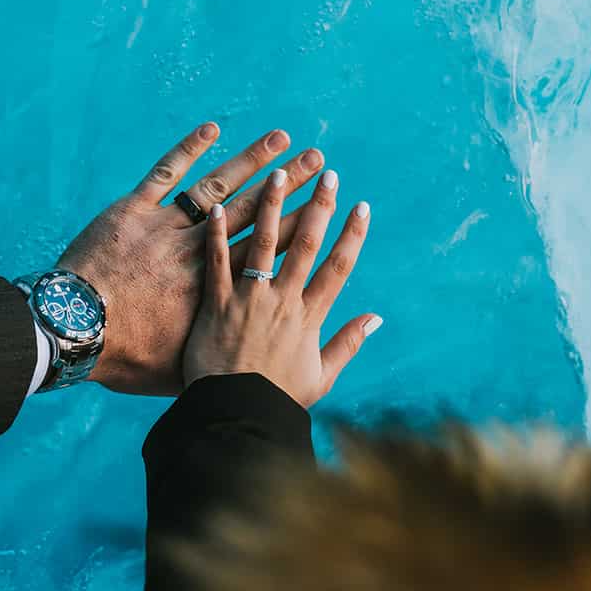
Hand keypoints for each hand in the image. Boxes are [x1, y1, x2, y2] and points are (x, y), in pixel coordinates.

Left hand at [56, 122, 326, 396]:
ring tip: (282, 139)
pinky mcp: (133, 212)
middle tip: (318, 161)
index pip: (270, 252)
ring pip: (217, 188)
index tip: (327, 205)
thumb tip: (252, 372)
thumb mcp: (180, 374)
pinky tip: (212, 128)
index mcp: (215, 290)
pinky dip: (188, 150)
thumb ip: (218, 363)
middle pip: (254, 214)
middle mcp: (198, 253)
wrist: (72, 332)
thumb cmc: (124, 359)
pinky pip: (165, 174)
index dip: (302, 226)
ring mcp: (166, 228)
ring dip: (251, 161)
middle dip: (290, 185)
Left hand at [182, 166, 381, 408]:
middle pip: (305, 245)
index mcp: (309, 318)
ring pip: (262, 243)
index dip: (352, 235)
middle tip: (327, 173)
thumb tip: (376, 317)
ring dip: (271, 205)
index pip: (338, 268)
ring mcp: (247, 301)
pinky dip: (216, 234)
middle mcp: (282, 302)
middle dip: (318, 206)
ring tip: (277, 173)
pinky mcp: (214, 305)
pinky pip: (215, 262)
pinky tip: (216, 206)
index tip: (362, 206)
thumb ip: (348, 344)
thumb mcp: (321, 377)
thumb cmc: (276, 400)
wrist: (232, 417)